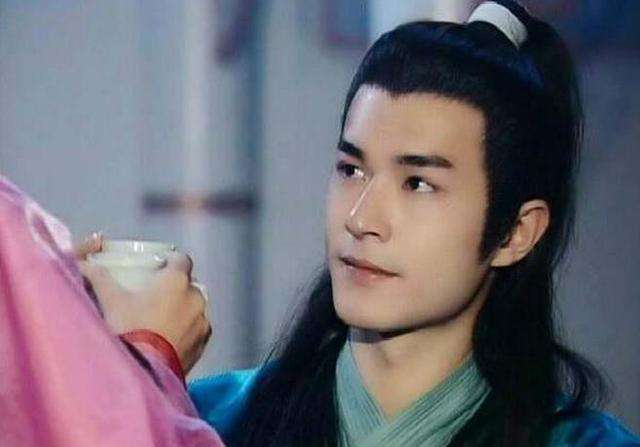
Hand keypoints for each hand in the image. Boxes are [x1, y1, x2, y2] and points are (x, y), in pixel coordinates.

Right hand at [74, 234, 211, 373]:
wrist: (143, 371)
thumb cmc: (128, 329)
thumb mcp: (110, 300)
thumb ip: (98, 278)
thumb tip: (83, 265)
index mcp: (177, 280)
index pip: (182, 259)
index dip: (171, 262)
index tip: (159, 269)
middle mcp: (196, 297)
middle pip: (189, 285)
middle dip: (175, 288)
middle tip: (154, 298)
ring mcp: (202, 322)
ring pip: (194, 308)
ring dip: (183, 310)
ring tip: (161, 321)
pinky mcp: (203, 344)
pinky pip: (197, 330)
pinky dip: (187, 331)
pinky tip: (169, 339)